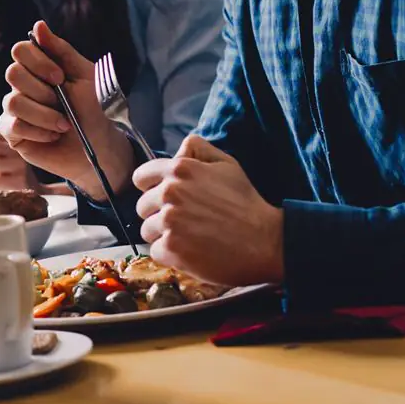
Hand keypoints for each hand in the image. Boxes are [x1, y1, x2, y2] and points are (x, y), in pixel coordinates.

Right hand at [0, 21, 133, 199]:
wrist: (100, 148)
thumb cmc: (95, 110)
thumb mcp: (86, 76)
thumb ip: (62, 51)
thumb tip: (38, 25)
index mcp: (40, 68)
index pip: (20, 50)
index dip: (38, 62)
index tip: (60, 78)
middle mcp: (23, 86)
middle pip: (13, 74)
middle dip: (43, 92)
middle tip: (63, 104)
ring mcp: (15, 108)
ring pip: (13, 102)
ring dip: (45, 115)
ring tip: (64, 125)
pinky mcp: (12, 132)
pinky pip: (14, 125)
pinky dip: (39, 132)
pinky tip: (52, 136)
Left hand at [132, 135, 284, 285]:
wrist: (264, 241)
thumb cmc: (245, 203)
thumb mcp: (227, 164)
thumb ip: (197, 149)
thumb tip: (178, 148)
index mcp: (178, 169)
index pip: (140, 178)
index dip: (152, 189)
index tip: (166, 199)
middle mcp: (169, 193)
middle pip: (142, 207)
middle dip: (159, 214)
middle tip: (186, 222)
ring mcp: (169, 221)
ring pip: (147, 230)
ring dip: (164, 235)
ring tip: (190, 237)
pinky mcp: (171, 248)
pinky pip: (155, 251)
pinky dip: (170, 255)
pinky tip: (191, 251)